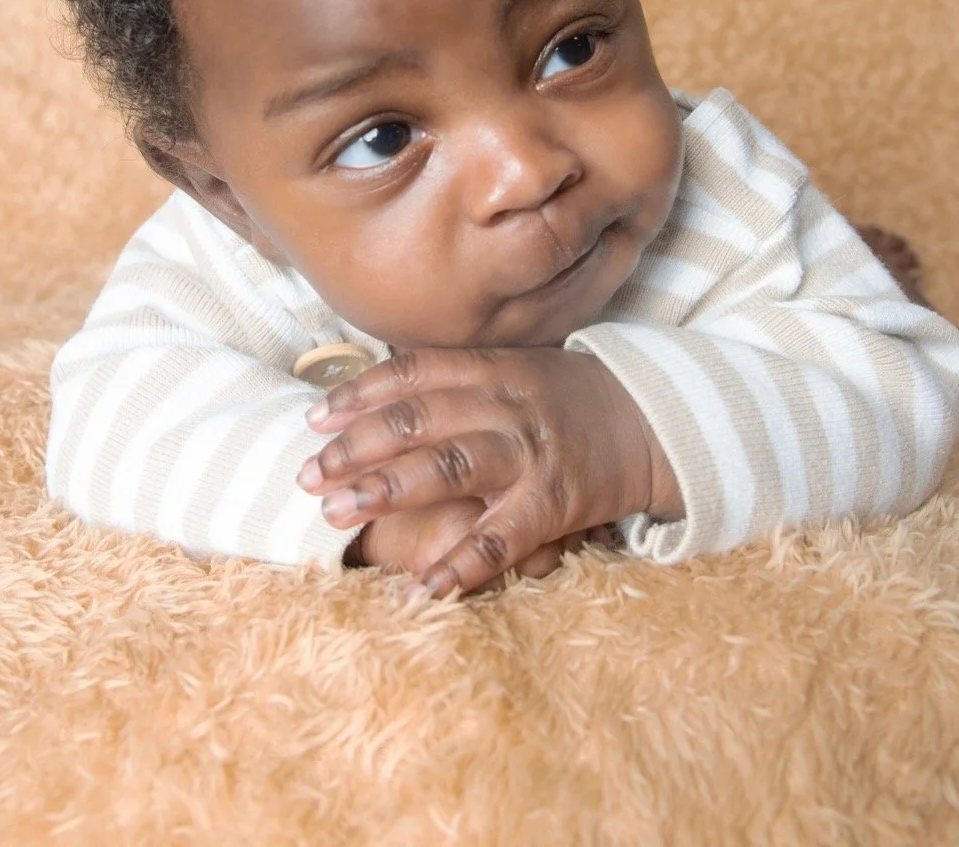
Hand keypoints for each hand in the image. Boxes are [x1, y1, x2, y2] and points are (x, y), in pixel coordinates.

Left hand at [298, 347, 681, 596]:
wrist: (650, 421)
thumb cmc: (561, 399)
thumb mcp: (510, 371)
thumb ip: (451, 380)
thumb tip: (372, 396)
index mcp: (491, 369)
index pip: (412, 373)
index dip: (359, 394)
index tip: (315, 418)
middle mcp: (505, 406)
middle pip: (419, 421)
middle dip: (357, 448)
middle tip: (308, 474)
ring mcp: (530, 454)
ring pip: (449, 467)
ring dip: (387, 489)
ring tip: (337, 513)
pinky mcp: (553, 504)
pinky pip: (499, 539)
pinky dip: (459, 566)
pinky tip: (419, 589)